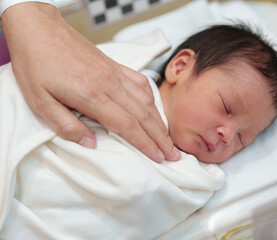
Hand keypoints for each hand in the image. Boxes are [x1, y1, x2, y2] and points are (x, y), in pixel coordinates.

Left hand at [1, 2, 180, 161]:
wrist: (39, 30)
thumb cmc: (36, 65)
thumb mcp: (39, 101)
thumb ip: (66, 126)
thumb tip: (90, 144)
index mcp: (91, 95)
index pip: (127, 125)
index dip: (145, 144)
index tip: (158, 157)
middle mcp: (109, 84)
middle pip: (143, 115)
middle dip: (160, 138)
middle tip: (173, 154)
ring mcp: (115, 73)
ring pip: (146, 100)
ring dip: (159, 121)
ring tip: (168, 138)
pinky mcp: (115, 66)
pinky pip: (140, 83)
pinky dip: (151, 99)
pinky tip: (154, 109)